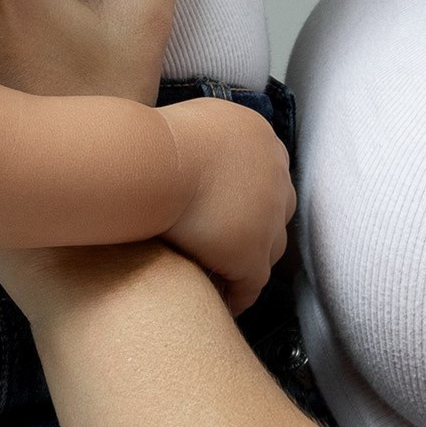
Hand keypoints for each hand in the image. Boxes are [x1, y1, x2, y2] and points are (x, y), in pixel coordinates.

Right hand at [158, 95, 294, 313]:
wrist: (151, 165)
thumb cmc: (151, 140)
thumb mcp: (185, 122)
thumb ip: (199, 138)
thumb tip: (182, 149)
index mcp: (258, 137)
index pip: (263, 169)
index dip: (246, 190)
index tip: (226, 205)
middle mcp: (274, 172)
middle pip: (275, 206)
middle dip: (256, 222)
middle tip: (227, 240)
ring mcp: (269, 216)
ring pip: (270, 247)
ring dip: (250, 259)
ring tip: (227, 276)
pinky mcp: (252, 254)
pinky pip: (251, 282)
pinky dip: (239, 293)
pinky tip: (223, 304)